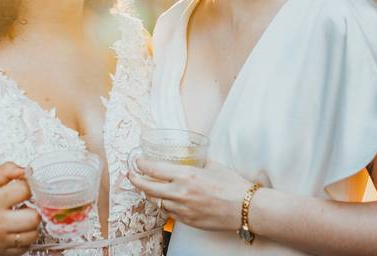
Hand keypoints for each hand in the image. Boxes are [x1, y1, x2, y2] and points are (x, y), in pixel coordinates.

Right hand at [0, 162, 40, 255]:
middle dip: (33, 210)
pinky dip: (24, 237)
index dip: (28, 187)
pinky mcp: (2, 253)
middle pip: (33, 217)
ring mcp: (0, 241)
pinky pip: (26, 246)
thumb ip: (8, 170)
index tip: (25, 189)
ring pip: (33, 234)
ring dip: (31, 225)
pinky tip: (16, 229)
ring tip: (21, 218)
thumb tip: (27, 171)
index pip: (24, 190)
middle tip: (25, 206)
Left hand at [127, 159, 252, 231]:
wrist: (246, 208)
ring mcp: (183, 208)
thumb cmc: (232, 185)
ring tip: (145, 187)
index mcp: (186, 175)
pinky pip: (169, 212)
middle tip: (131, 174)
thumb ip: (197, 161)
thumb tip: (190, 156)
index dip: (141, 165)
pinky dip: (164, 205)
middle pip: (147, 187)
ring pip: (156, 201)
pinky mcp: (187, 220)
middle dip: (136, 180)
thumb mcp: (212, 165)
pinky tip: (164, 200)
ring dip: (148, 193)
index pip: (154, 169)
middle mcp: (181, 192)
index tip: (137, 161)